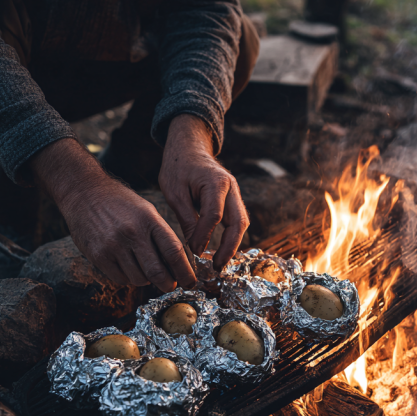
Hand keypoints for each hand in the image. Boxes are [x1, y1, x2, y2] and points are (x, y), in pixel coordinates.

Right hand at [31, 138, 196, 291]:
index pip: (174, 252)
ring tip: (145, 269)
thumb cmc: (120, 202)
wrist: (84, 192)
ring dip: (146, 280)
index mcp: (149, 220)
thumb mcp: (146, 210)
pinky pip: (121, 279)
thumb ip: (161, 235)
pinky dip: (129, 278)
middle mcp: (132, 233)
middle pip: (157, 272)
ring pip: (139, 279)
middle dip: (168, 284)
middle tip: (171, 285)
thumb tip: (177, 264)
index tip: (191, 282)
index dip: (185, 272)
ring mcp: (114, 246)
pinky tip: (129, 267)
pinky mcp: (98, 255)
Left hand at [159, 114, 248, 269]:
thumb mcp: (175, 192)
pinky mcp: (233, 199)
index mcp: (216, 182)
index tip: (194, 252)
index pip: (214, 215)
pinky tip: (221, 251)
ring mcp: (235, 193)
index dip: (205, 236)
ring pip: (241, 223)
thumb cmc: (178, 167)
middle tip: (216, 266)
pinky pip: (237, 220)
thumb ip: (186, 219)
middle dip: (230, 247)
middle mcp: (231, 188)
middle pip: (238, 222)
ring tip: (219, 263)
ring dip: (233, 244)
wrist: (188, 149)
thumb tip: (194, 247)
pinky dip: (231, 237)